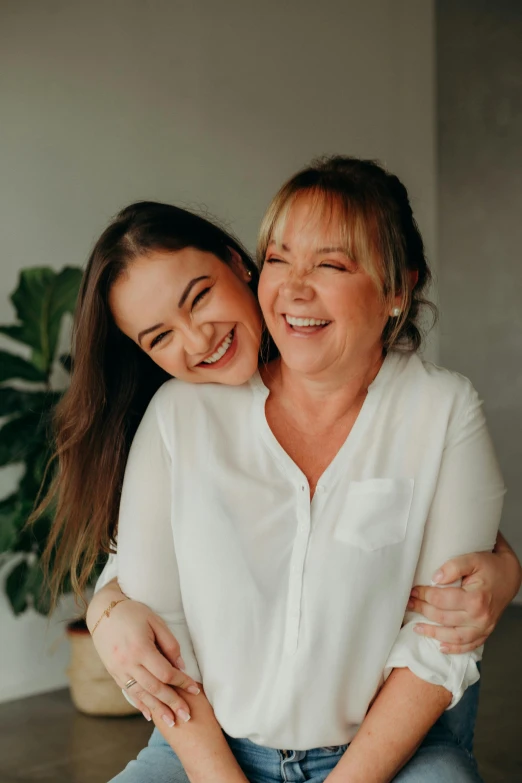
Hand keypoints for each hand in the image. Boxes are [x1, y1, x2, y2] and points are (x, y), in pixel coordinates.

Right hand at [88, 590, 200, 724]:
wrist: (103, 612)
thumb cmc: (133, 613)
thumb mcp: (155, 621)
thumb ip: (170, 644)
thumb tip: (181, 666)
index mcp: (140, 649)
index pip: (165, 673)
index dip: (181, 682)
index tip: (195, 689)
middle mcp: (128, 663)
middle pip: (154, 688)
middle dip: (172, 703)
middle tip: (187, 716)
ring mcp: (119, 670)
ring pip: (141, 695)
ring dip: (158, 709)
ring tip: (172, 721)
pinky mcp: (114, 673)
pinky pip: (129, 692)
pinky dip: (140, 704)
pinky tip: (150, 714)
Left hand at [408, 540, 521, 653]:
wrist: (511, 575)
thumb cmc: (491, 565)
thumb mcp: (473, 558)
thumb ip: (453, 566)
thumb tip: (434, 579)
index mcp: (475, 598)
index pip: (441, 600)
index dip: (424, 595)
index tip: (413, 590)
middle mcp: (480, 617)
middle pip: (443, 618)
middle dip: (422, 610)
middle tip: (409, 604)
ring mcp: (484, 627)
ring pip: (454, 637)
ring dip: (433, 634)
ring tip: (417, 628)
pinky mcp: (486, 632)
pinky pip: (469, 646)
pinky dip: (454, 649)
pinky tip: (440, 647)